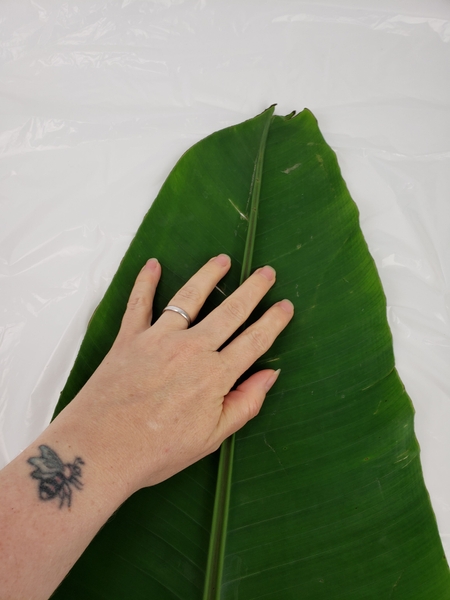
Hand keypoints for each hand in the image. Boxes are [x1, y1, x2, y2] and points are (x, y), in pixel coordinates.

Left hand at [71, 254, 293, 493]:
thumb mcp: (211, 438)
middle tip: (266, 273)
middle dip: (252, 290)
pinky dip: (145, 282)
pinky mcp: (129, 338)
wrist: (100, 450)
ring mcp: (159, 340)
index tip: (285, 305)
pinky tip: (153, 265)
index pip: (254, 341)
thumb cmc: (156, 451)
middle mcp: (191, 350)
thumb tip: (269, 375)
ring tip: (222, 260)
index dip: (273, 322)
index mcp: (215, 376)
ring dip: (208, 275)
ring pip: (189, 297)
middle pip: (230, 312)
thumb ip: (244, 404)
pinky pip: (139, 303)